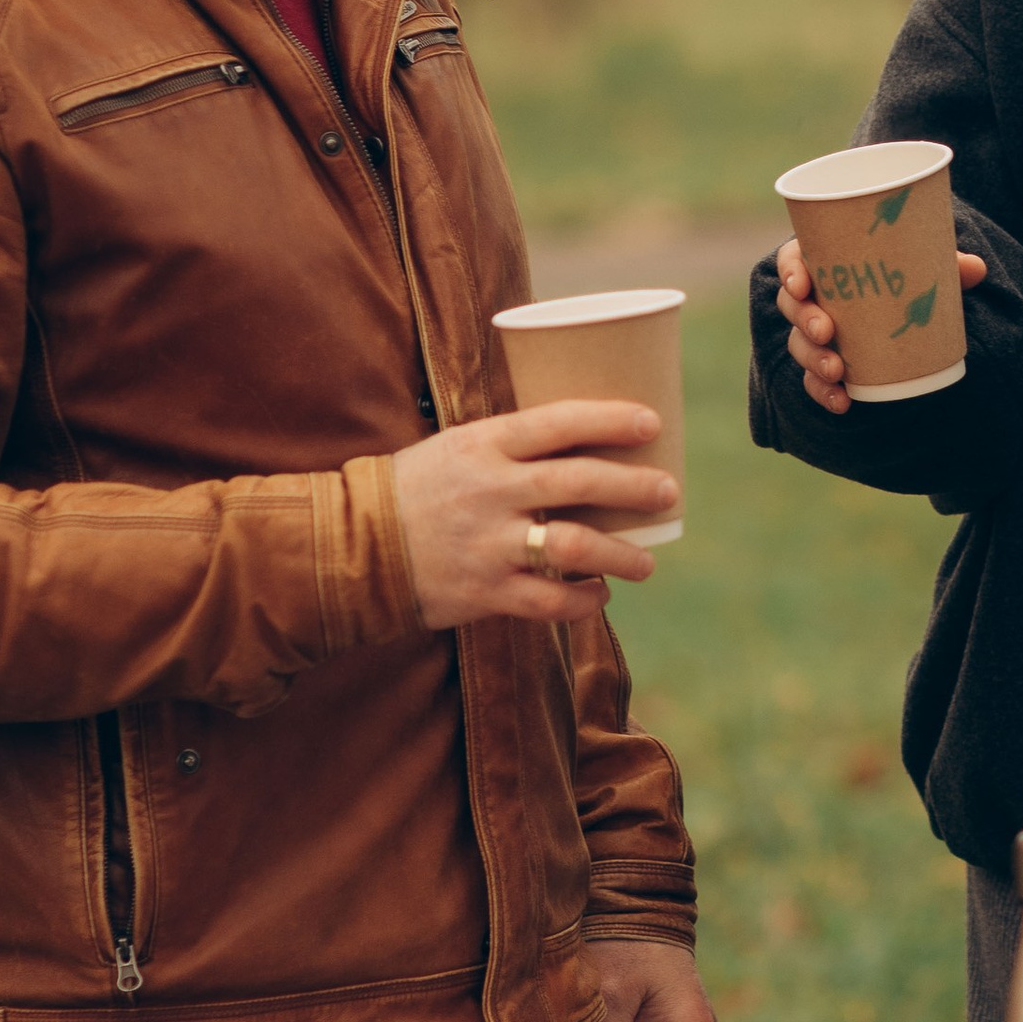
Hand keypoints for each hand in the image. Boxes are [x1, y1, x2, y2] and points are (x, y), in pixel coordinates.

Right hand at [389, 400, 677, 629]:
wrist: (353, 548)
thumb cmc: (417, 488)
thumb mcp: (458, 447)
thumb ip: (514, 446)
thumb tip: (587, 438)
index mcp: (485, 443)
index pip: (559, 422)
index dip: (611, 420)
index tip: (652, 422)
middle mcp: (491, 490)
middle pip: (579, 481)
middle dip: (634, 486)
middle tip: (669, 491)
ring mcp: (489, 544)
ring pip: (575, 547)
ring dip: (621, 555)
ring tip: (648, 562)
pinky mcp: (484, 592)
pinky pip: (549, 601)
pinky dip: (583, 601)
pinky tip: (600, 595)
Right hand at [773, 237, 987, 415]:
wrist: (907, 308)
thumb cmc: (906, 275)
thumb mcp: (925, 267)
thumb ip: (947, 265)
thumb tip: (977, 269)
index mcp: (826, 261)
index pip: (794, 259)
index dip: (791, 270)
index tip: (802, 284)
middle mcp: (814, 296)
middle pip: (792, 305)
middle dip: (804, 320)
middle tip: (827, 331)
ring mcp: (814, 332)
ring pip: (799, 344)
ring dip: (813, 359)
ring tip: (837, 370)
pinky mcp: (824, 362)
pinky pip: (814, 379)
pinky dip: (824, 392)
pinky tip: (842, 402)